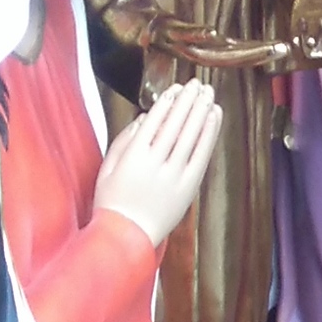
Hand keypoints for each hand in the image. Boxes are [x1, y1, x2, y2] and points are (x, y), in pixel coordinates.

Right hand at [89, 83, 225, 244]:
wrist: (127, 237)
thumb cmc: (112, 202)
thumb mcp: (107, 169)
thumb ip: (123, 140)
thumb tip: (145, 117)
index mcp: (132, 157)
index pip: (155, 121)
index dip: (168, 102)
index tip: (176, 88)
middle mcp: (155, 164)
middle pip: (176, 124)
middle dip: (188, 101)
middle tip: (198, 83)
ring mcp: (174, 176)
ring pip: (191, 136)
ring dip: (201, 112)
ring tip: (209, 94)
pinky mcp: (188, 187)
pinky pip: (201, 155)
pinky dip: (209, 134)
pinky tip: (214, 117)